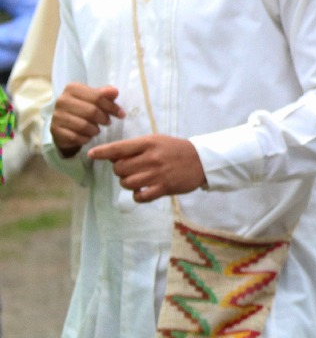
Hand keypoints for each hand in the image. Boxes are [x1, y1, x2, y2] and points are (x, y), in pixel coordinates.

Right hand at [50, 83, 123, 156]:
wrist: (63, 124)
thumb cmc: (83, 107)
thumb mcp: (94, 97)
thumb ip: (105, 93)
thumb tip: (115, 92)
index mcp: (72, 88)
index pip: (98, 97)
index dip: (112, 106)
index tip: (121, 114)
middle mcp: (62, 100)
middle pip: (91, 111)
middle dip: (104, 118)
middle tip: (108, 122)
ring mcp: (57, 116)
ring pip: (83, 125)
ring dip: (95, 130)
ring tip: (97, 129)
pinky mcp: (55, 130)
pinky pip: (75, 137)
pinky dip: (86, 138)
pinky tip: (88, 136)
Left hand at [87, 134, 206, 201]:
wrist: (202, 160)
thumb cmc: (176, 149)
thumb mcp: (157, 141)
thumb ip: (136, 148)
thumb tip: (111, 156)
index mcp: (149, 143)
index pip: (120, 148)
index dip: (103, 152)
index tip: (91, 154)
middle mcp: (151, 158)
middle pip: (119, 168)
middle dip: (120, 170)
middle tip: (130, 169)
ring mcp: (157, 173)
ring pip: (127, 183)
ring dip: (128, 183)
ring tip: (138, 180)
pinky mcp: (163, 187)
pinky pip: (140, 197)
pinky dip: (137, 196)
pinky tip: (143, 190)